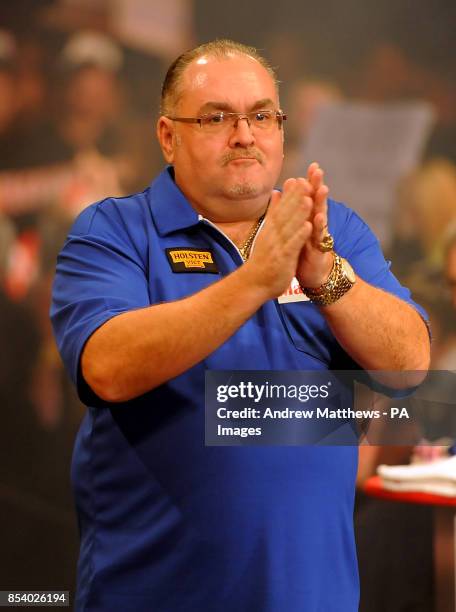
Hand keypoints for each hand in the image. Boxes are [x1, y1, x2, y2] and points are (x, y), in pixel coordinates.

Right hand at [245, 178, 313, 298]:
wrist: (253, 283)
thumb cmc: (263, 259)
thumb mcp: (267, 232)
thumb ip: (273, 213)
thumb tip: (276, 193)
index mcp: (271, 228)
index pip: (281, 207)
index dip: (291, 194)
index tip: (300, 178)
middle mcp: (273, 234)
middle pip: (286, 213)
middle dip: (296, 198)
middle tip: (306, 181)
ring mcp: (277, 246)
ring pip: (289, 226)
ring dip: (299, 212)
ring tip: (309, 198)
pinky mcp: (282, 258)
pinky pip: (292, 245)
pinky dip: (299, 234)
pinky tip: (308, 225)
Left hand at [296, 162, 333, 287]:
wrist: (315, 275)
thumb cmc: (306, 251)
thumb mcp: (300, 231)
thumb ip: (297, 214)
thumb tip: (292, 197)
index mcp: (308, 219)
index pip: (309, 197)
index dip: (310, 182)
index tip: (312, 165)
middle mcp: (315, 224)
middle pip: (316, 202)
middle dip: (317, 186)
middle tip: (318, 169)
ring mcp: (318, 236)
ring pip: (320, 216)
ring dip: (321, 203)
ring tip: (322, 188)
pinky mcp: (319, 249)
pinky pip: (319, 237)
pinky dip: (318, 227)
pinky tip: (318, 217)